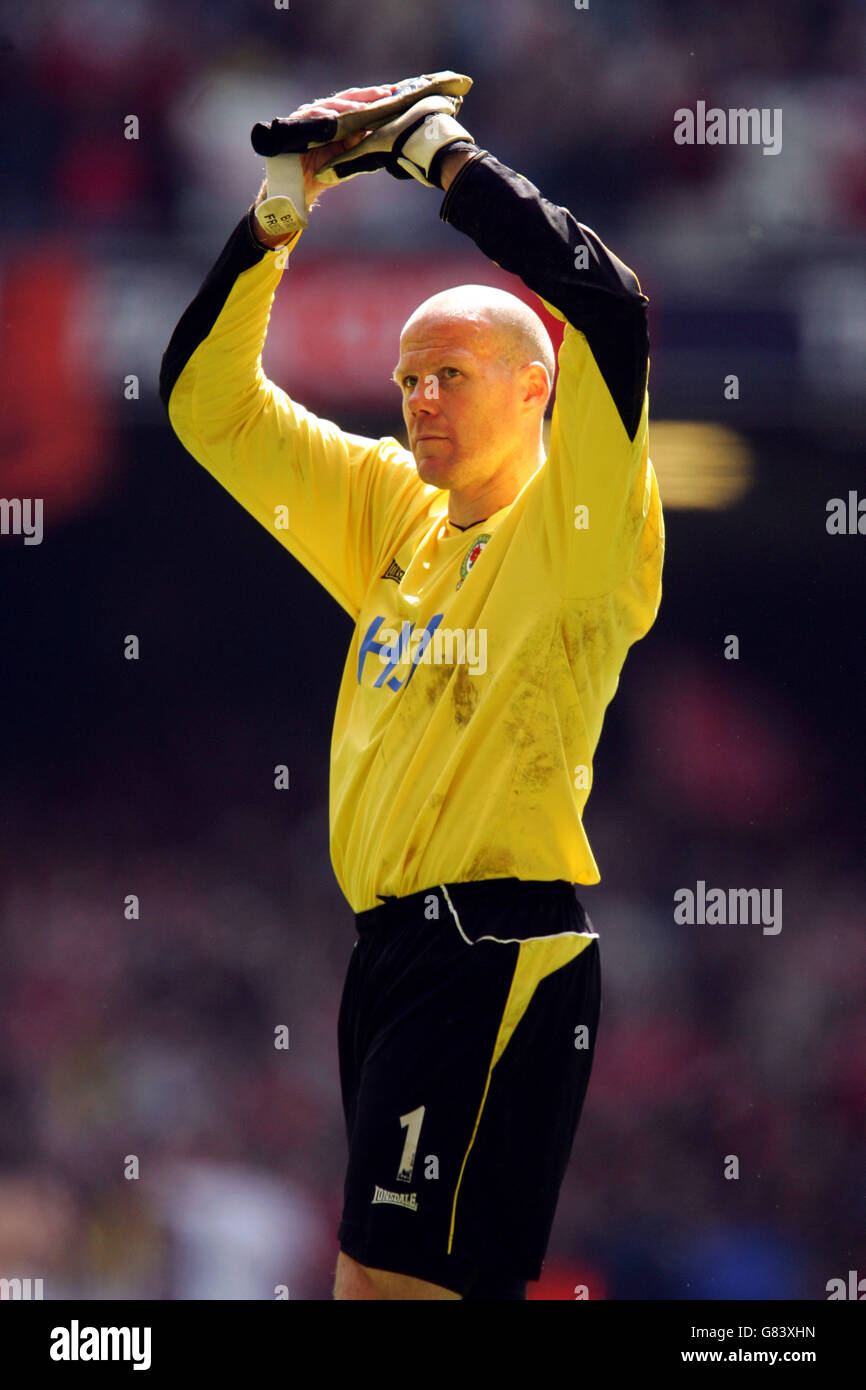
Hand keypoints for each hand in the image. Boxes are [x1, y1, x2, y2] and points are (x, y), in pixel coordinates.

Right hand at [293, 85, 397, 206]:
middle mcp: (326, 112)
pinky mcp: (299, 121)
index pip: (359, 102)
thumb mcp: (348, 155)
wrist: (299, 183)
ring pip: (334, 103)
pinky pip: (315, 114)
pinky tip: (339, 115)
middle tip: (387, 92)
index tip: (395, 93)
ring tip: (367, 106)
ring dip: (351, 104)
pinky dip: (328, 114)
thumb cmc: (324, 170)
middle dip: (368, 94)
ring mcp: (313, 114)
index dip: (376, 97)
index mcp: (339, 118)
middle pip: (349, 98)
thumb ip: (362, 144)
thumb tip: (384, 136)